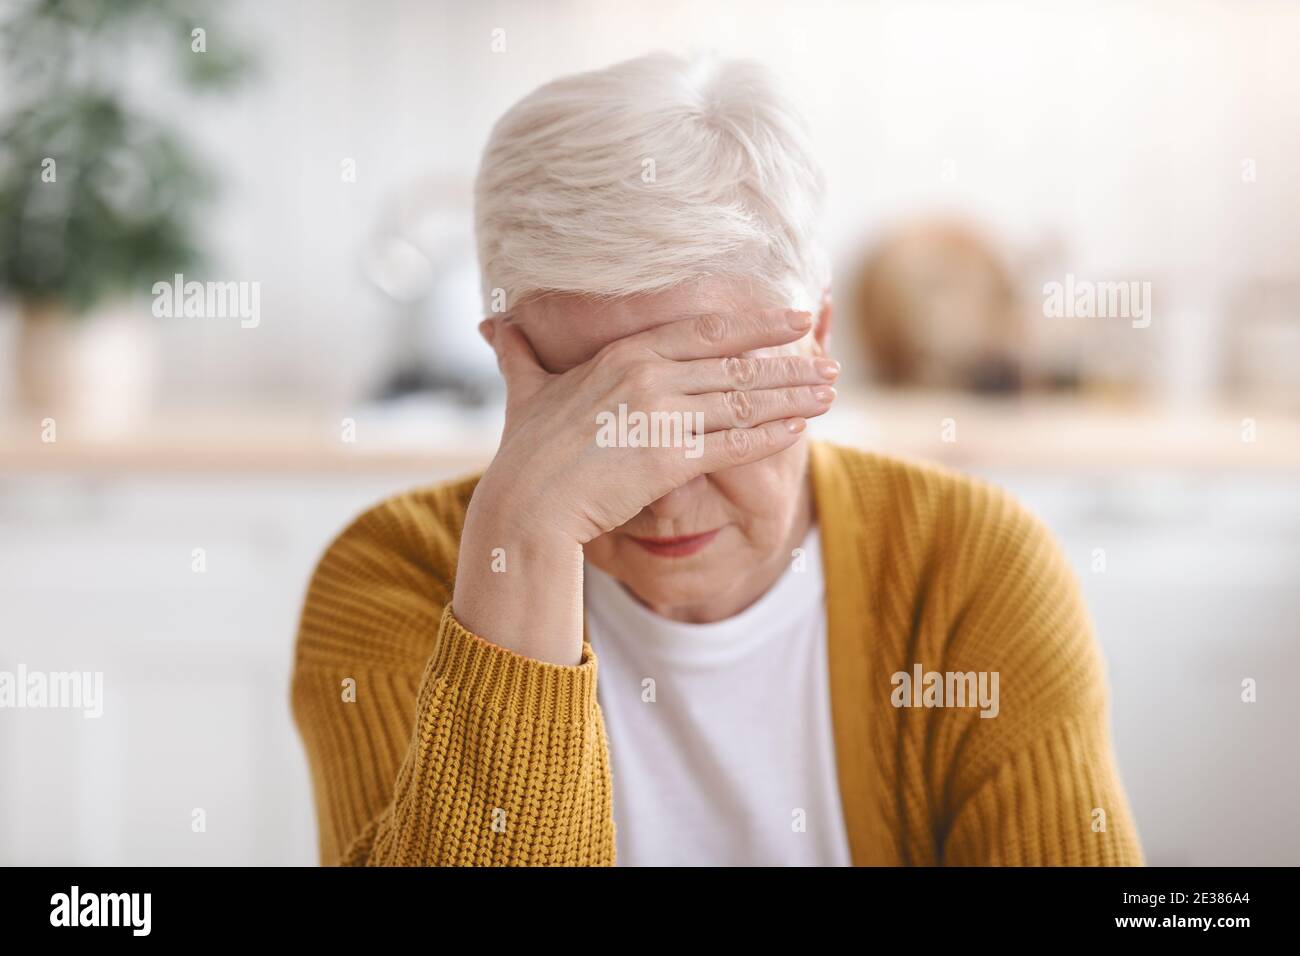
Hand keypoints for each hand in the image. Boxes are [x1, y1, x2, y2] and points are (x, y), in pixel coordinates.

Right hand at [452, 307, 838, 663]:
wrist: (525, 502)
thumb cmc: (523, 449)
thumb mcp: (524, 389)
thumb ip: (520, 353)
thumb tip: (494, 327)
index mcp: (624, 354)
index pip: (706, 329)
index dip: (757, 323)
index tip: (794, 318)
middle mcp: (649, 376)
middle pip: (736, 362)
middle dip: (789, 361)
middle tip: (829, 361)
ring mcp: (662, 416)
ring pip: (743, 400)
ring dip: (793, 396)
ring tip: (829, 392)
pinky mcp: (670, 460)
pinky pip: (734, 443)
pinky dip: (770, 435)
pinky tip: (800, 430)